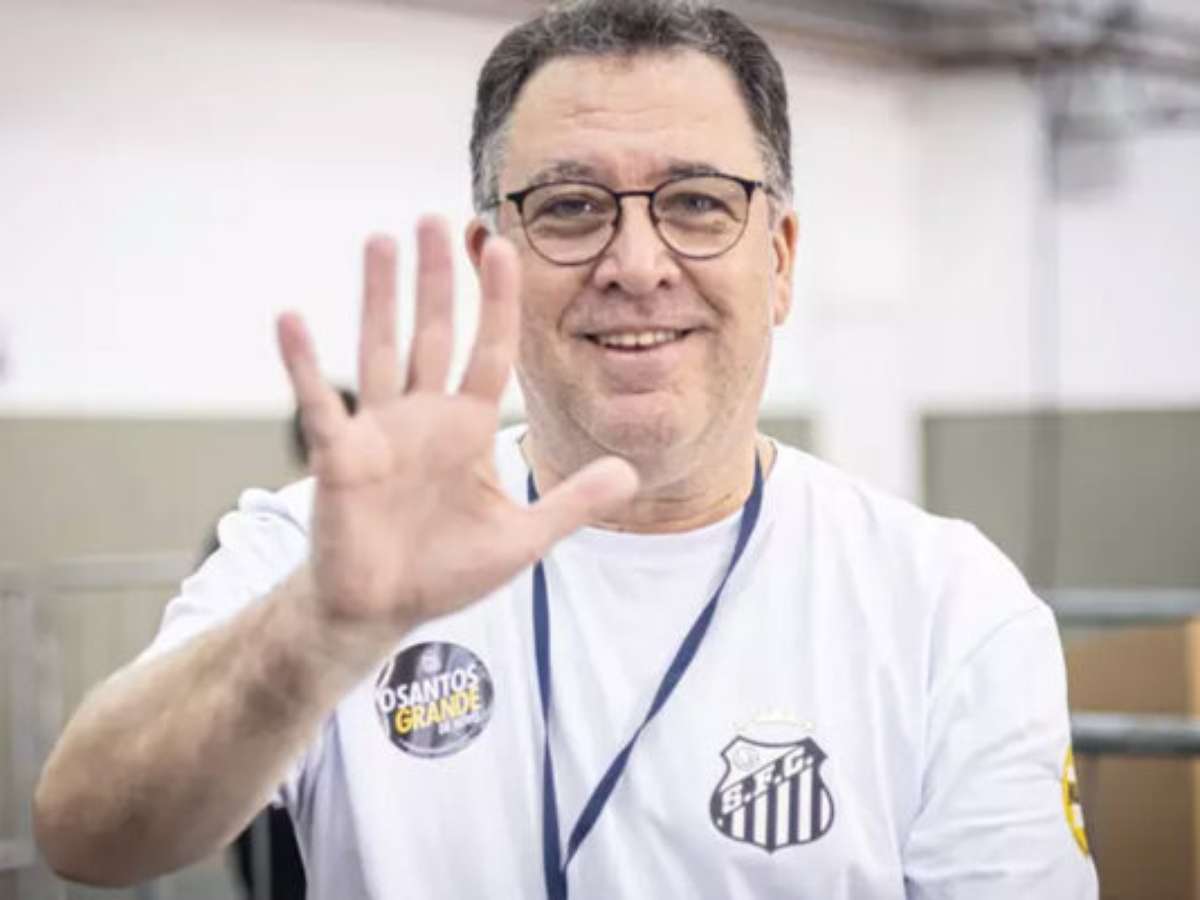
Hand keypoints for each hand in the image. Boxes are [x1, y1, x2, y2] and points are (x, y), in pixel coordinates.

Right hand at [276, 217, 637, 636]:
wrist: (381, 608)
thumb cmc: (445, 571)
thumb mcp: (521, 540)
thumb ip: (572, 503)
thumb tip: (630, 474)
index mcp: (468, 429)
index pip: (490, 351)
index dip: (497, 302)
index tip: (503, 248)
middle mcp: (424, 418)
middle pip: (434, 334)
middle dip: (438, 278)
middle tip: (437, 219)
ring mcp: (379, 432)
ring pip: (380, 350)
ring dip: (380, 297)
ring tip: (380, 240)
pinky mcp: (339, 458)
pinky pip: (319, 405)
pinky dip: (304, 365)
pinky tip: (292, 320)